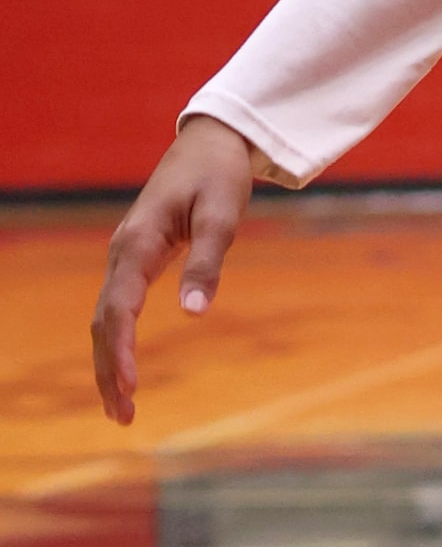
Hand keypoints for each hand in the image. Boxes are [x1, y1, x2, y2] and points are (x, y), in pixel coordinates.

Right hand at [91, 116, 253, 424]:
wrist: (213, 139)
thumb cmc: (219, 173)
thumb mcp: (222, 213)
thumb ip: (207, 261)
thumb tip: (193, 315)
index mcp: (138, 243)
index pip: (119, 308)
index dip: (121, 350)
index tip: (129, 388)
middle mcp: (123, 252)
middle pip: (104, 322)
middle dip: (108, 370)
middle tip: (123, 417)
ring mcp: (127, 256)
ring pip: (107, 318)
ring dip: (109, 361)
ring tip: (122, 408)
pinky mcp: (138, 258)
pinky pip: (119, 307)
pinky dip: (117, 341)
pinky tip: (126, 368)